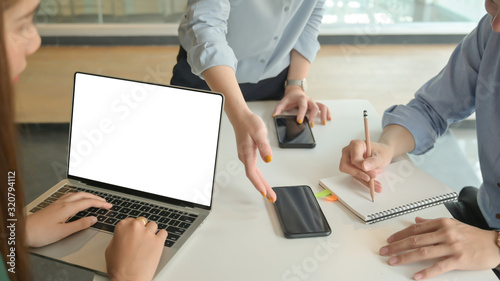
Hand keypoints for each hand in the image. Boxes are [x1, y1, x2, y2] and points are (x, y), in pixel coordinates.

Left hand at [25, 192, 111, 247]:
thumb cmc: (40, 233)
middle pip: (84, 195)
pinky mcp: (53, 205)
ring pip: (77, 194)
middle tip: (106, 202)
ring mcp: (58, 203)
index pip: (89, 202)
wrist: (23, 231)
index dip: (101, 204)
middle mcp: (63, 203)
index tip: (109, 206)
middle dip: (96, 197)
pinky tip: (77, 199)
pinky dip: (79, 196)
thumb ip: (80, 224)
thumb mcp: (64, 232)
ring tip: (95, 198)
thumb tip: (93, 219)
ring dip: (88, 195)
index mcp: (68, 208)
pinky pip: (70, 196)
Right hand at [105, 217, 167, 280]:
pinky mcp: (159, 241)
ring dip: (151, 232)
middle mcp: (136, 227)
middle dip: (142, 229)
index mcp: (122, 226)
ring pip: (153, 225)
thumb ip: (118, 236)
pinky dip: (161, 236)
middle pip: (142, 221)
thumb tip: (123, 234)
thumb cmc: (118, 267)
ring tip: (148, 242)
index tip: (133, 234)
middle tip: (140, 240)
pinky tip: (157, 242)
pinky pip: (163, 232)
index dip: (132, 228)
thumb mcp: (110, 248)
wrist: (129, 279)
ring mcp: (148, 233)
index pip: (130, 220)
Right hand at [232, 111, 275, 201]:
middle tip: (272, 198)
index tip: (265, 194)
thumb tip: (268, 159)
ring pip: (253, 174)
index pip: (252, 173)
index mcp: (247, 153)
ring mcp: (245, 156)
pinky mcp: (247, 154)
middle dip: (263, 188)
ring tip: (269, 193)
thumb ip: (264, 147)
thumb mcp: (259, 133)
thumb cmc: (249, 123)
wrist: (240, 117)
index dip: (259, 184)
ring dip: (261, 184)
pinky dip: (258, 177)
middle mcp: (245, 157)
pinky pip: (253, 169)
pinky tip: (262, 180)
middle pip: (254, 177)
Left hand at [273, 86, 330, 126]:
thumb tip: (274, 116)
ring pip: (322, 106)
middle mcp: (309, 100)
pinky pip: (324, 107)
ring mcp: (314, 102)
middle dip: (313, 116)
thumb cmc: (290, 97)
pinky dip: (327, 112)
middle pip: (314, 107)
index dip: (301, 114)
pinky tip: (328, 118)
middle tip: (311, 124)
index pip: (302, 106)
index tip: (299, 121)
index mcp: (301, 98)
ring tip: (323, 122)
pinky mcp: (316, 104)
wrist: (295, 91)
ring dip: (323, 114)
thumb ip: (278, 108)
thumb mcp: (283, 101)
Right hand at [339, 139, 393, 191]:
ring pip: (351, 174)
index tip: (373, 174)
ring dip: (363, 180)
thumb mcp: (381, 156)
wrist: (383, 154)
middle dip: (359, 174)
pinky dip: (365, 182)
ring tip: (376, 185)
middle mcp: (349, 152)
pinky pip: (355, 177)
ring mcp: (348, 160)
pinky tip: (374, 185)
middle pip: (346, 166)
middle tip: (371, 179)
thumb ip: (373, 161)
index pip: (354, 159)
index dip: (362, 168)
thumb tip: (364, 166)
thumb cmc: (381, 152)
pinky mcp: (351, 168)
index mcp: (355, 145)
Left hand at [379, 217, 499, 279]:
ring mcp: (451, 246)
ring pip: (423, 252)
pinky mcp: (459, 259)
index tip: (389, 241)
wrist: (495, 245)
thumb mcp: (452, 224)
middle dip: (396, 246)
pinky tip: (416, 276)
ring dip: (405, 257)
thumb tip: (416, 220)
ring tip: (393, 261)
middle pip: (415, 240)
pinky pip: (439, 266)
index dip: (399, 235)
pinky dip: (426, 272)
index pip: (415, 229)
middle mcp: (445, 233)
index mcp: (441, 223)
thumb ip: (433, 223)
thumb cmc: (473, 236)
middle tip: (384, 251)